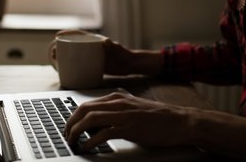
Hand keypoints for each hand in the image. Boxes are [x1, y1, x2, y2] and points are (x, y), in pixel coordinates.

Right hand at [52, 30, 136, 75]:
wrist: (130, 65)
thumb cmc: (125, 55)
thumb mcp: (119, 50)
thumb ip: (113, 45)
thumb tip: (106, 41)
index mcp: (96, 41)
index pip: (79, 34)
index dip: (68, 33)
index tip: (58, 36)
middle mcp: (92, 47)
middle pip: (74, 45)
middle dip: (62, 47)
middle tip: (53, 53)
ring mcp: (92, 56)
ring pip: (75, 55)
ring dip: (64, 57)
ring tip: (55, 61)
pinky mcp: (93, 65)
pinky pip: (80, 64)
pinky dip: (72, 66)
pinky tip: (65, 71)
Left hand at [64, 92, 192, 149]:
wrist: (179, 121)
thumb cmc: (158, 117)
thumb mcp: (132, 109)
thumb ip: (115, 112)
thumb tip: (96, 125)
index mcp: (117, 97)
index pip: (87, 104)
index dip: (73, 116)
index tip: (69, 127)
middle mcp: (118, 103)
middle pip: (84, 109)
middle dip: (70, 123)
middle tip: (66, 135)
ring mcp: (123, 115)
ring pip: (90, 119)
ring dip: (77, 131)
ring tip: (73, 142)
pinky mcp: (130, 128)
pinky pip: (104, 133)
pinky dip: (91, 141)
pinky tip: (87, 148)